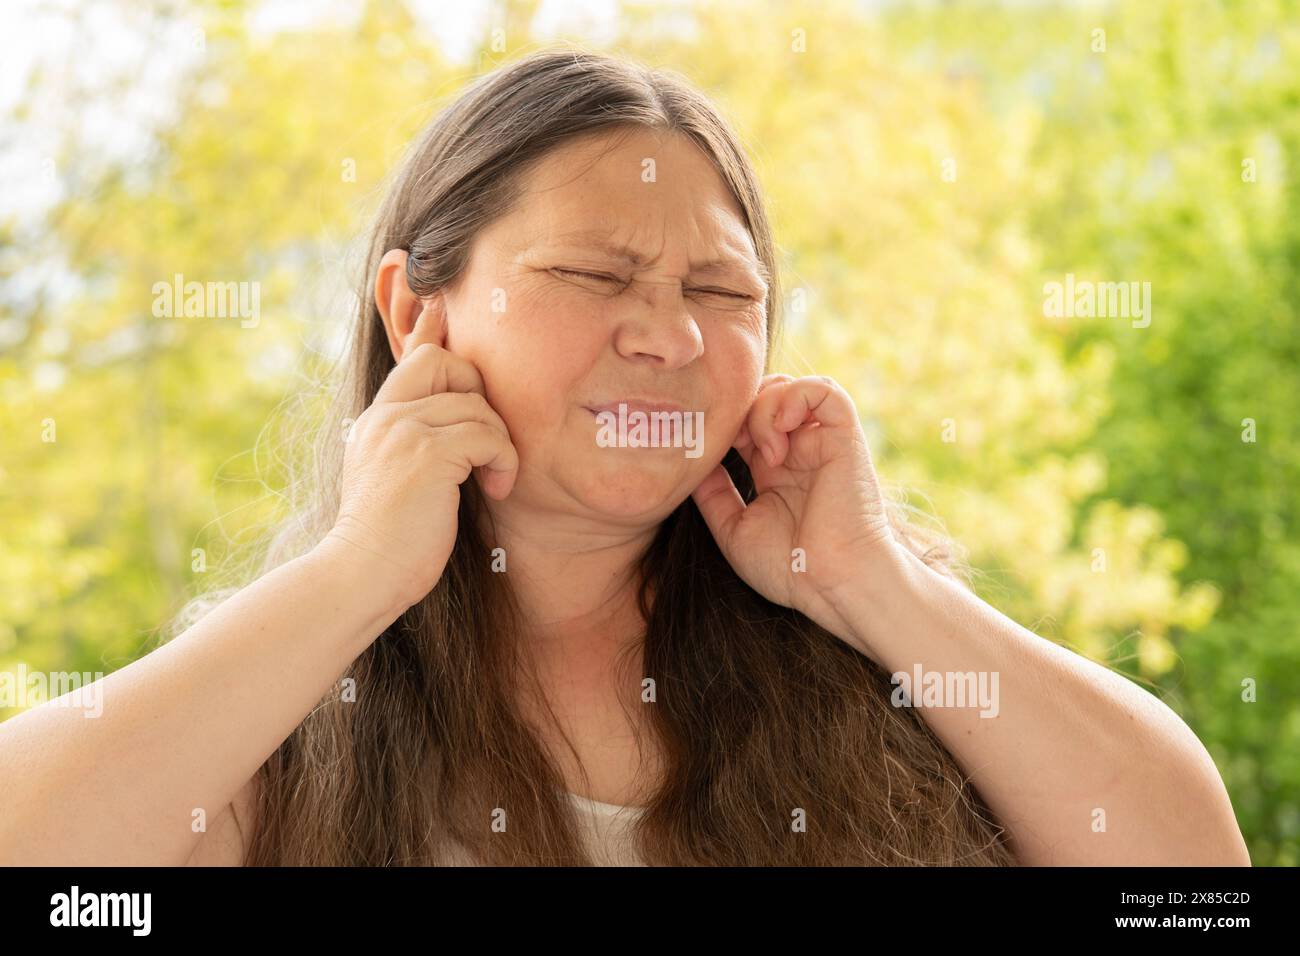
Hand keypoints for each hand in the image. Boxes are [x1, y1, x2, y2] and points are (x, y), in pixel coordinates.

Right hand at [323, 316, 518, 611]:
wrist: (362, 573)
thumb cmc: (388, 539)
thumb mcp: (395, 476)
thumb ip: (415, 441)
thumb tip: (456, 426)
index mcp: (377, 419)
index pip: (414, 358)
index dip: (436, 336)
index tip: (443, 315)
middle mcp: (388, 416)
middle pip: (447, 364)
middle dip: (481, 394)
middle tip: (487, 443)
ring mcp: (405, 431)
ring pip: (477, 406)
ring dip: (499, 443)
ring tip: (493, 480)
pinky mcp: (429, 455)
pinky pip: (488, 437)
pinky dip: (503, 461)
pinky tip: (496, 489)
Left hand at [689, 374, 896, 640]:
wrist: (833, 584)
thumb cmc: (790, 569)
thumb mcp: (735, 530)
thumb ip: (712, 495)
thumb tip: (690, 463)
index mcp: (774, 470)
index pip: (744, 421)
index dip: (722, 424)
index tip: (708, 449)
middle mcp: (798, 451)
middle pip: (762, 395)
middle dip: (739, 411)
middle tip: (734, 446)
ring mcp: (821, 442)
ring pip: (789, 387)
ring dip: (764, 408)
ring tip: (764, 450)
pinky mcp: (844, 438)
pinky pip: (824, 390)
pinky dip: (795, 399)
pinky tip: (781, 432)